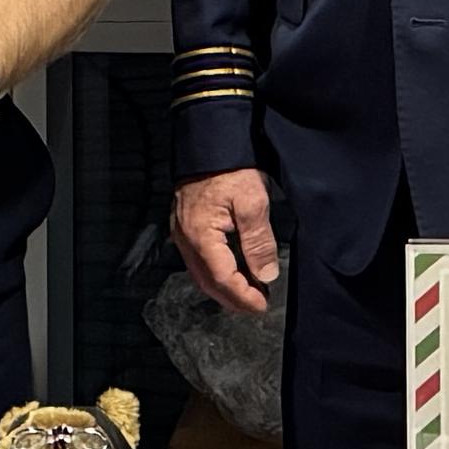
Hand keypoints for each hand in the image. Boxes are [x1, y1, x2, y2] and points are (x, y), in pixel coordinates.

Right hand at [171, 166, 280, 313]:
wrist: (208, 142)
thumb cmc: (230, 168)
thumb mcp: (252, 201)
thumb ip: (258, 241)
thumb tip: (266, 275)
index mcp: (200, 235)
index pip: (222, 278)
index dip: (242, 297)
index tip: (263, 305)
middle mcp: (185, 239)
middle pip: (207, 282)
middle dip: (232, 299)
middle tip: (256, 306)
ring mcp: (182, 233)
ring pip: (201, 273)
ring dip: (224, 288)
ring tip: (249, 293)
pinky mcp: (185, 226)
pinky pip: (198, 260)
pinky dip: (216, 273)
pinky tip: (233, 272)